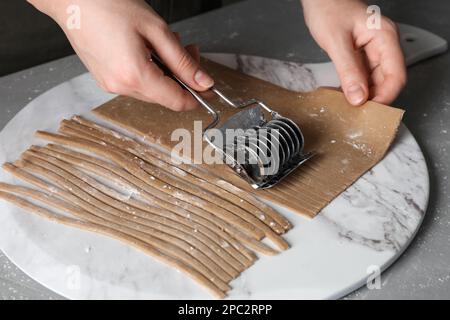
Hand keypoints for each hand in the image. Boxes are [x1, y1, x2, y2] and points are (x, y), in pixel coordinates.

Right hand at [28, 0, 213, 110]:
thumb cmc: (108, 5)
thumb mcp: (157, 30)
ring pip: (152, 89)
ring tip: (163, 43)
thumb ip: (183, 61)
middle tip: (188, 49)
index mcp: (135, 75)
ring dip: (166, 71)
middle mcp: (120, 86)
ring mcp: (110, 84)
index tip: (209, 88)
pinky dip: (149, 70)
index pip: (177, 101)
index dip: (198, 97)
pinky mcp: (105, 79)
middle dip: (182, 77)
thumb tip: (203, 82)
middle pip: (165, 96)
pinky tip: (148, 49)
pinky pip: (136, 83)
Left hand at [301, 0, 405, 105]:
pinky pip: (361, 77)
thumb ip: (348, 70)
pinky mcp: (360, 55)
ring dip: (361, 95)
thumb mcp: (336, 41)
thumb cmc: (327, 8)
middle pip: (386, 81)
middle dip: (372, 98)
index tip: (369, 110)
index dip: (385, 96)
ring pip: (373, 81)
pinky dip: (352, 88)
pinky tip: (340, 94)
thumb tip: (358, 97)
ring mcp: (372, 50)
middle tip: (355, 112)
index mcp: (385, 38)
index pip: (396, 75)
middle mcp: (382, 45)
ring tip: (345, 105)